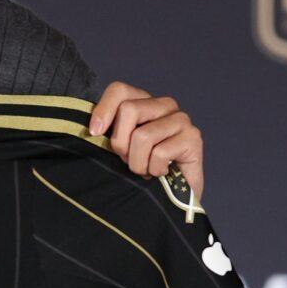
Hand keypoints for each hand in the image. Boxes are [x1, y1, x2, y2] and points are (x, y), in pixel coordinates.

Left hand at [86, 81, 204, 203]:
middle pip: (129, 109)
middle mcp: (164, 105)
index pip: (119, 90)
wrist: (173, 197)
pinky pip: (160, 153)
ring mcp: (181, 119)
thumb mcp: (119, 148)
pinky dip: (154, 170)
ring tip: (145, 170)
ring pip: (143, 135)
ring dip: (138, 163)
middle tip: (128, 160)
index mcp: (144, 102)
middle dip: (121, 143)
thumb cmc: (142, 169)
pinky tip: (162, 173)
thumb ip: (108, 132)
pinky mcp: (193, 138)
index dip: (103, 110)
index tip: (94, 133)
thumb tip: (93, 129)